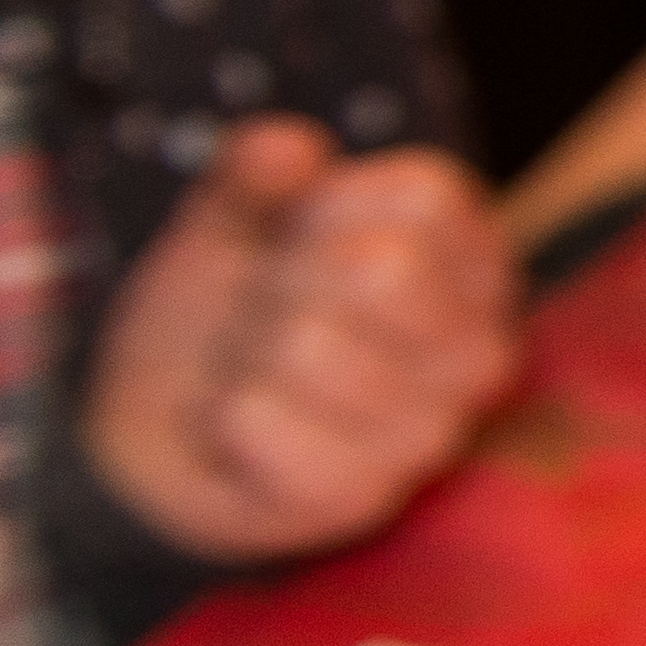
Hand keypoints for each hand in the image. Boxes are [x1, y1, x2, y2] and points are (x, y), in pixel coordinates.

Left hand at [83, 120, 518, 564]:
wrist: (165, 427)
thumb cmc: (229, 309)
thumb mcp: (235, 217)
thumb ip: (255, 172)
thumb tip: (286, 150)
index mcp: (474, 262)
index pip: (425, 197)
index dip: (330, 205)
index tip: (300, 239)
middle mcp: (480, 350)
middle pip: (379, 268)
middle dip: (284, 280)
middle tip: (268, 312)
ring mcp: (430, 431)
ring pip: (306, 343)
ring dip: (242, 350)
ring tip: (252, 370)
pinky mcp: (361, 496)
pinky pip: (258, 418)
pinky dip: (220, 412)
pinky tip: (238, 427)